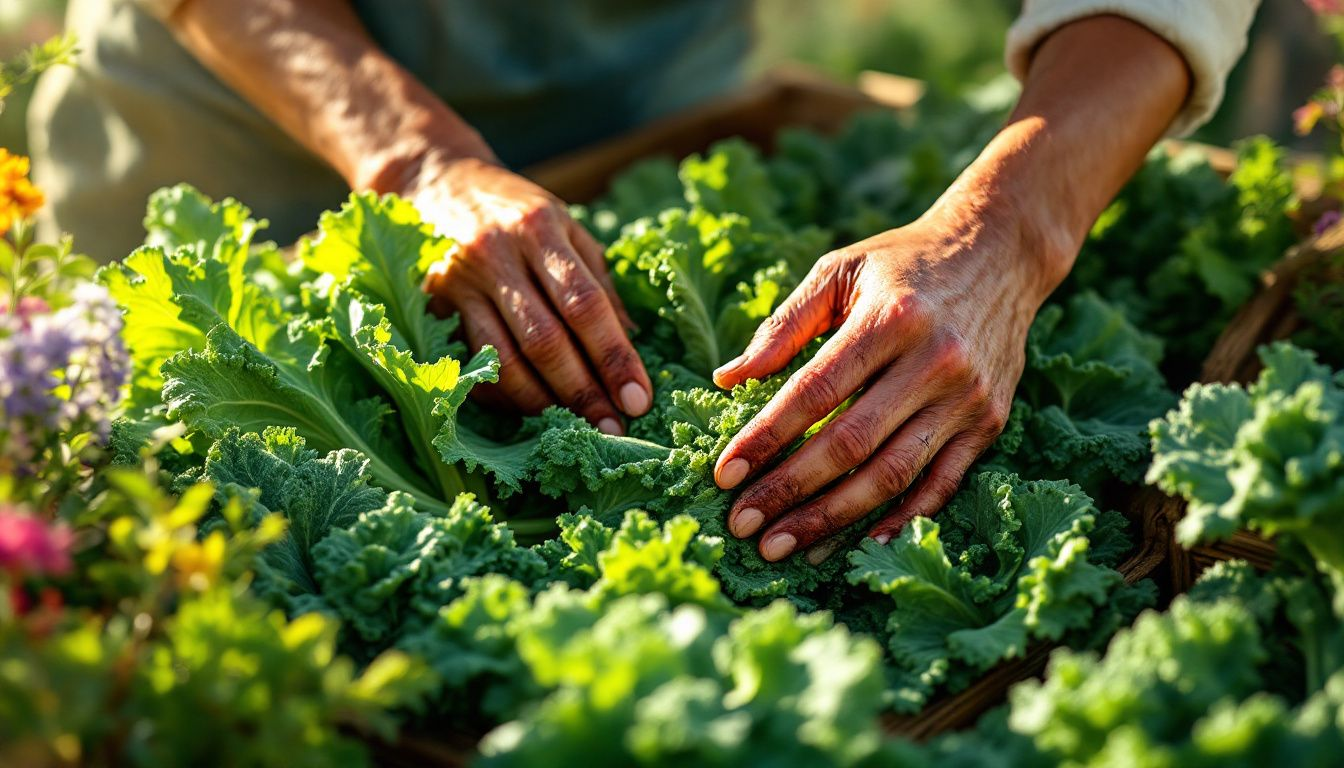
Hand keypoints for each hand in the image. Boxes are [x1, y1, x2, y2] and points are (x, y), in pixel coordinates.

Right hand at [411, 155, 651, 433]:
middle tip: (613, 427)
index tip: (638, 398)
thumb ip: (597, 281)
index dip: (614, 356)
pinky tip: (534, 410)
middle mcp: (497, 253)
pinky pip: (474, 364)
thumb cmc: (517, 212)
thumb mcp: (565, 226)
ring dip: (544, 403)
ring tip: (577, 427)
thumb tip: (633, 342)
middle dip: (583, 391)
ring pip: (504, 360)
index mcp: (540, 227)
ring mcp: (460, 281)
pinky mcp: (435, 306)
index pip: (585, 303)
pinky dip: (506, 395)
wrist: (436, 183)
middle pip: (544, 339)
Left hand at [712, 203, 1067, 561]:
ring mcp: (966, 398)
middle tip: (742, 524)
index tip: (724, 473)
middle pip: (851, 444)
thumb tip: (727, 379)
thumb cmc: (904, 263)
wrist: (1000, 252)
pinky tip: (857, 543)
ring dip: (833, 519)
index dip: (766, 437)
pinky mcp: (988, 423)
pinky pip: (942, 483)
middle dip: (790, 491)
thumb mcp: (840, 271)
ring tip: (784, 546)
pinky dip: (901, 519)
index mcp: (889, 319)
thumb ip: (784, 326)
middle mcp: (933, 362)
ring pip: (893, 474)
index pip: (815, 392)